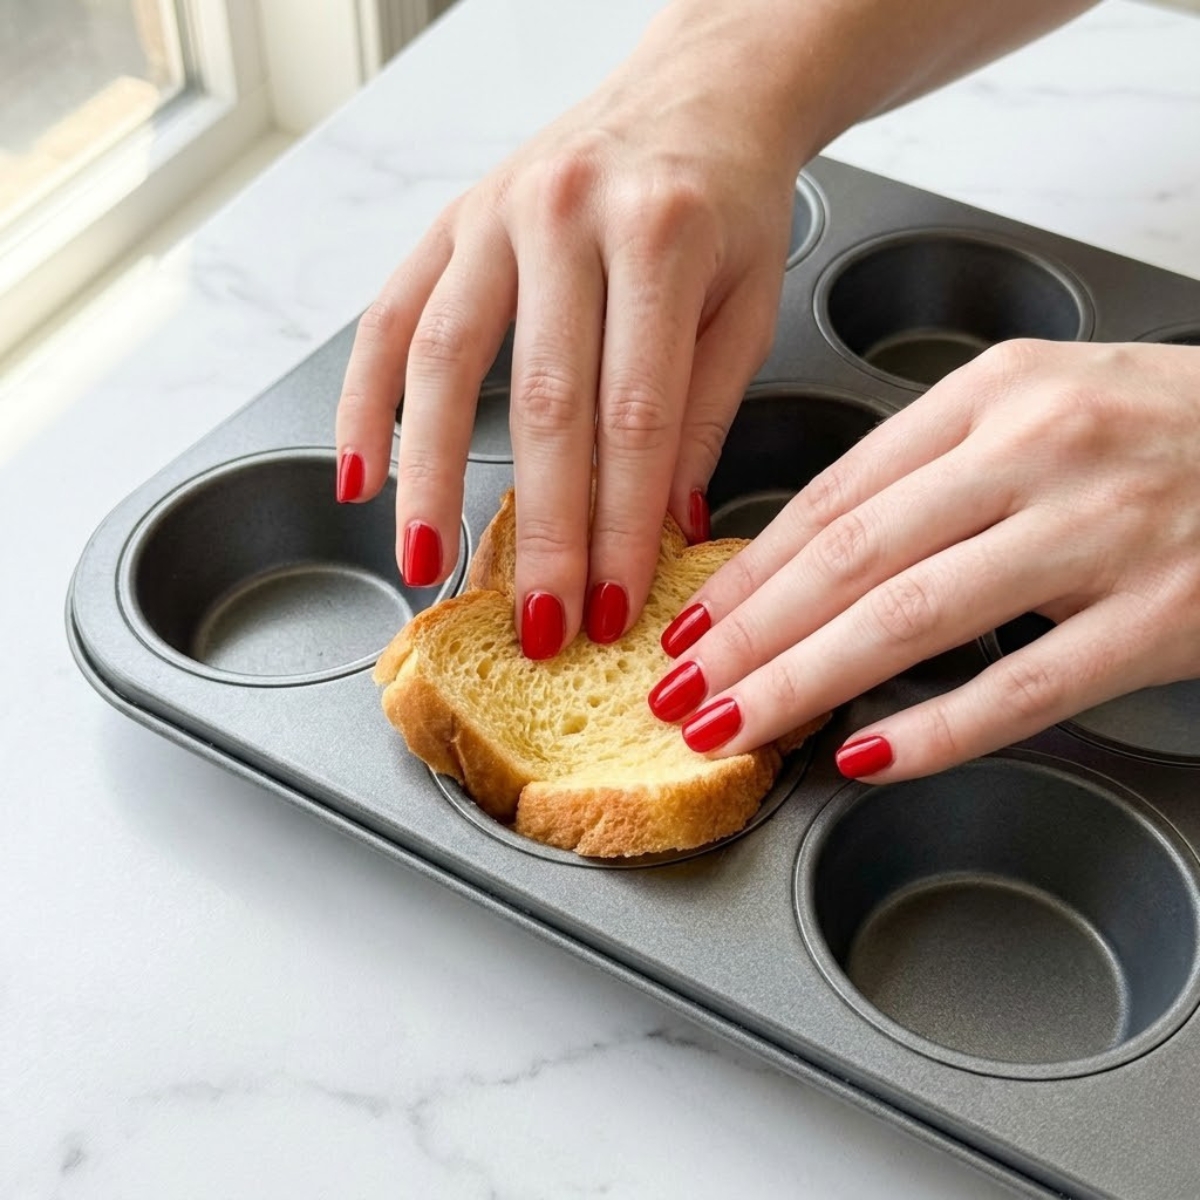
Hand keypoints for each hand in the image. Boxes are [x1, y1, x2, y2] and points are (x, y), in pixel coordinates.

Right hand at [334, 6, 808, 657]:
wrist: (697, 94)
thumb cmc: (728, 204)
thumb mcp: (747, 307)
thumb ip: (701, 418)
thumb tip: (663, 531)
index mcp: (662, 235)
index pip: (635, 413)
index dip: (619, 523)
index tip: (611, 605)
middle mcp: (567, 215)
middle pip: (543, 402)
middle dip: (540, 527)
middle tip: (536, 621)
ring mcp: (495, 215)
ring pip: (442, 362)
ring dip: (428, 477)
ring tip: (427, 563)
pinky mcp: (448, 224)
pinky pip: (388, 319)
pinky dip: (365, 402)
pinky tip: (360, 474)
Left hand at [647, 339, 1199, 779]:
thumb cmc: (1158, 428)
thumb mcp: (1035, 406)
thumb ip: (927, 469)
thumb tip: (808, 558)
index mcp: (991, 393)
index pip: (833, 496)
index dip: (747, 571)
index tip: (689, 626)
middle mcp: (1036, 448)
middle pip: (852, 557)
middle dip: (748, 636)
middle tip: (680, 692)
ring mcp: (1100, 531)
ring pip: (914, 617)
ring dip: (806, 682)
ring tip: (737, 726)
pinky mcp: (1163, 612)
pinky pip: (1026, 684)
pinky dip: (937, 728)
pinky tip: (866, 758)